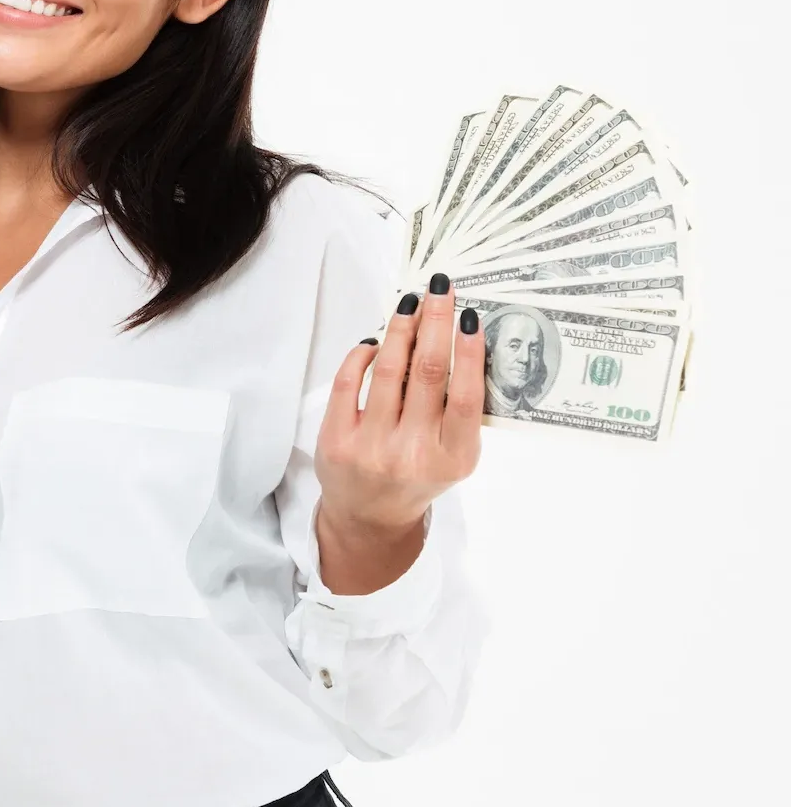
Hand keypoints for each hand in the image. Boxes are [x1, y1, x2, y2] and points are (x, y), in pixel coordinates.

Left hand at [314, 272, 483, 537]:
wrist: (369, 517)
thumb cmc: (418, 474)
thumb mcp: (451, 454)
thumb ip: (457, 409)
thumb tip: (455, 338)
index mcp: (452, 458)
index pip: (465, 398)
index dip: (469, 353)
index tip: (469, 316)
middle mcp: (414, 454)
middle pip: (428, 374)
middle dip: (435, 323)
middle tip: (438, 289)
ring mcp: (373, 447)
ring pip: (388, 371)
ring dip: (400, 329)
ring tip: (409, 304)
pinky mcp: (337, 440)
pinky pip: (348, 382)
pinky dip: (362, 354)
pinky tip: (375, 340)